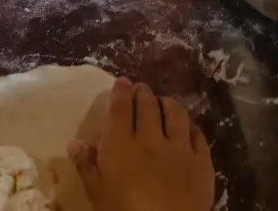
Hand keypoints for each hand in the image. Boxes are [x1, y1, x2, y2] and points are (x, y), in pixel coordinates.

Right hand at [71, 78, 213, 210]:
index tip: (121, 82)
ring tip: (163, 101)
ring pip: (176, 113)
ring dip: (168, 103)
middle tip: (140, 88)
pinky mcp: (201, 161)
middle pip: (147, 106)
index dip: (120, 92)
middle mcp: (150, 138)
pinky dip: (190, 126)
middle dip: (143, 93)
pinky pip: (198, 135)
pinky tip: (188, 127)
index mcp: (121, 145)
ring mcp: (179, 148)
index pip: (120, 109)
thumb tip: (75, 143)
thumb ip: (87, 167)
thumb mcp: (97, 194)